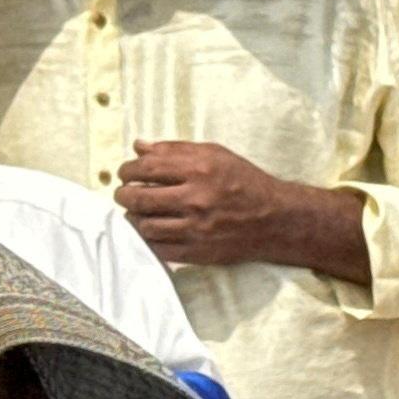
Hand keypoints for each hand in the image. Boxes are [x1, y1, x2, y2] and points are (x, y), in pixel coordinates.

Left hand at [114, 141, 284, 263]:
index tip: (126, 172)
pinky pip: (158, 249)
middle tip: (123, 193)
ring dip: (134, 218)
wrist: (275, 219)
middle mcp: (196, 198)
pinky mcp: (197, 252)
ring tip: (137, 212)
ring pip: (144, 226)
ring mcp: (196, 228)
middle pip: (139, 198)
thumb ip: (175, 149)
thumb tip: (139, 146)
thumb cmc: (244, 182)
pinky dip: (148, 239)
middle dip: (123, 195)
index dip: (128, 170)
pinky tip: (151, 230)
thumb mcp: (215, 154)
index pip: (147, 168)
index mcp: (200, 169)